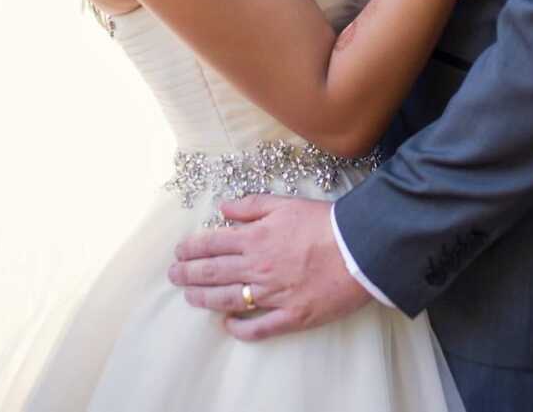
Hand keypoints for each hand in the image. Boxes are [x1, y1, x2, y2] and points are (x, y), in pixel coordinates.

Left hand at [168, 195, 370, 340]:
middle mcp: (257, 268)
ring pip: (227, 300)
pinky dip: (239, 329)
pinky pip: (258, 327)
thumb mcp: (285, 203)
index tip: (179, 252)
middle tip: (173, 276)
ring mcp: (272, 295)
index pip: (212, 244)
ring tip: (190, 297)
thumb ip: (251, 206)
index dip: (191, 248)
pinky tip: (227, 326)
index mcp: (255, 238)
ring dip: (204, 299)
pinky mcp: (290, 316)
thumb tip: (223, 208)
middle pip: (213, 273)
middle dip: (188, 274)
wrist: (359, 248)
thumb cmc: (324, 222)